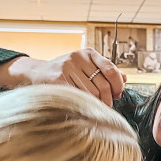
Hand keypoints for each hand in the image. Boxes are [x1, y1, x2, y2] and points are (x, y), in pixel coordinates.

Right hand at [0, 49, 123, 105]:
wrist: (36, 73)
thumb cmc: (64, 72)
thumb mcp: (84, 67)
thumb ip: (103, 71)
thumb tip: (125, 79)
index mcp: (88, 52)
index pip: (111, 69)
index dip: (118, 85)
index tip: (118, 95)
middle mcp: (78, 57)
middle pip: (103, 85)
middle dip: (107, 99)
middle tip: (106, 107)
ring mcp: (68, 67)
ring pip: (92, 94)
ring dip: (96, 105)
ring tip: (93, 108)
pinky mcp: (59, 79)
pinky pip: (79, 97)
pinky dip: (84, 105)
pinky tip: (83, 108)